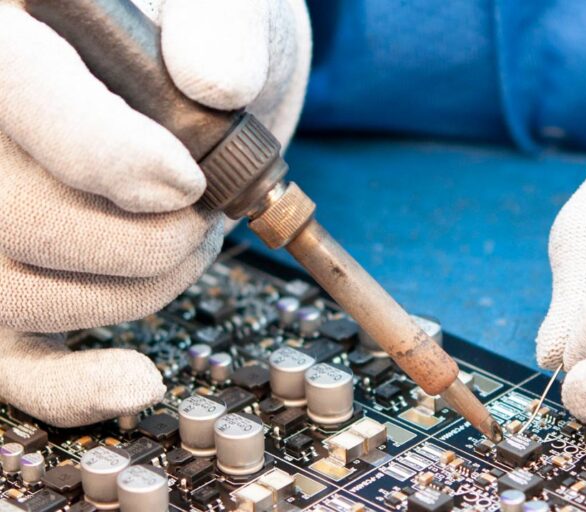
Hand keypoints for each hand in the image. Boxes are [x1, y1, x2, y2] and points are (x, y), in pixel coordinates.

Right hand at [0, 0, 309, 426]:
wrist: (171, 77)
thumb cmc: (183, 34)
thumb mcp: (212, 4)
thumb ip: (217, 26)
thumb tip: (220, 84)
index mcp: (9, 34)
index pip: (14, 86)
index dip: (100, 150)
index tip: (186, 184)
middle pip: (19, 219)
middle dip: (142, 241)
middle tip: (205, 219)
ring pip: (22, 291)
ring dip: (139, 289)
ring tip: (194, 245)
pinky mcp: (9, 282)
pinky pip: (8, 361)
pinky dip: (72, 388)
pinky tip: (137, 382)